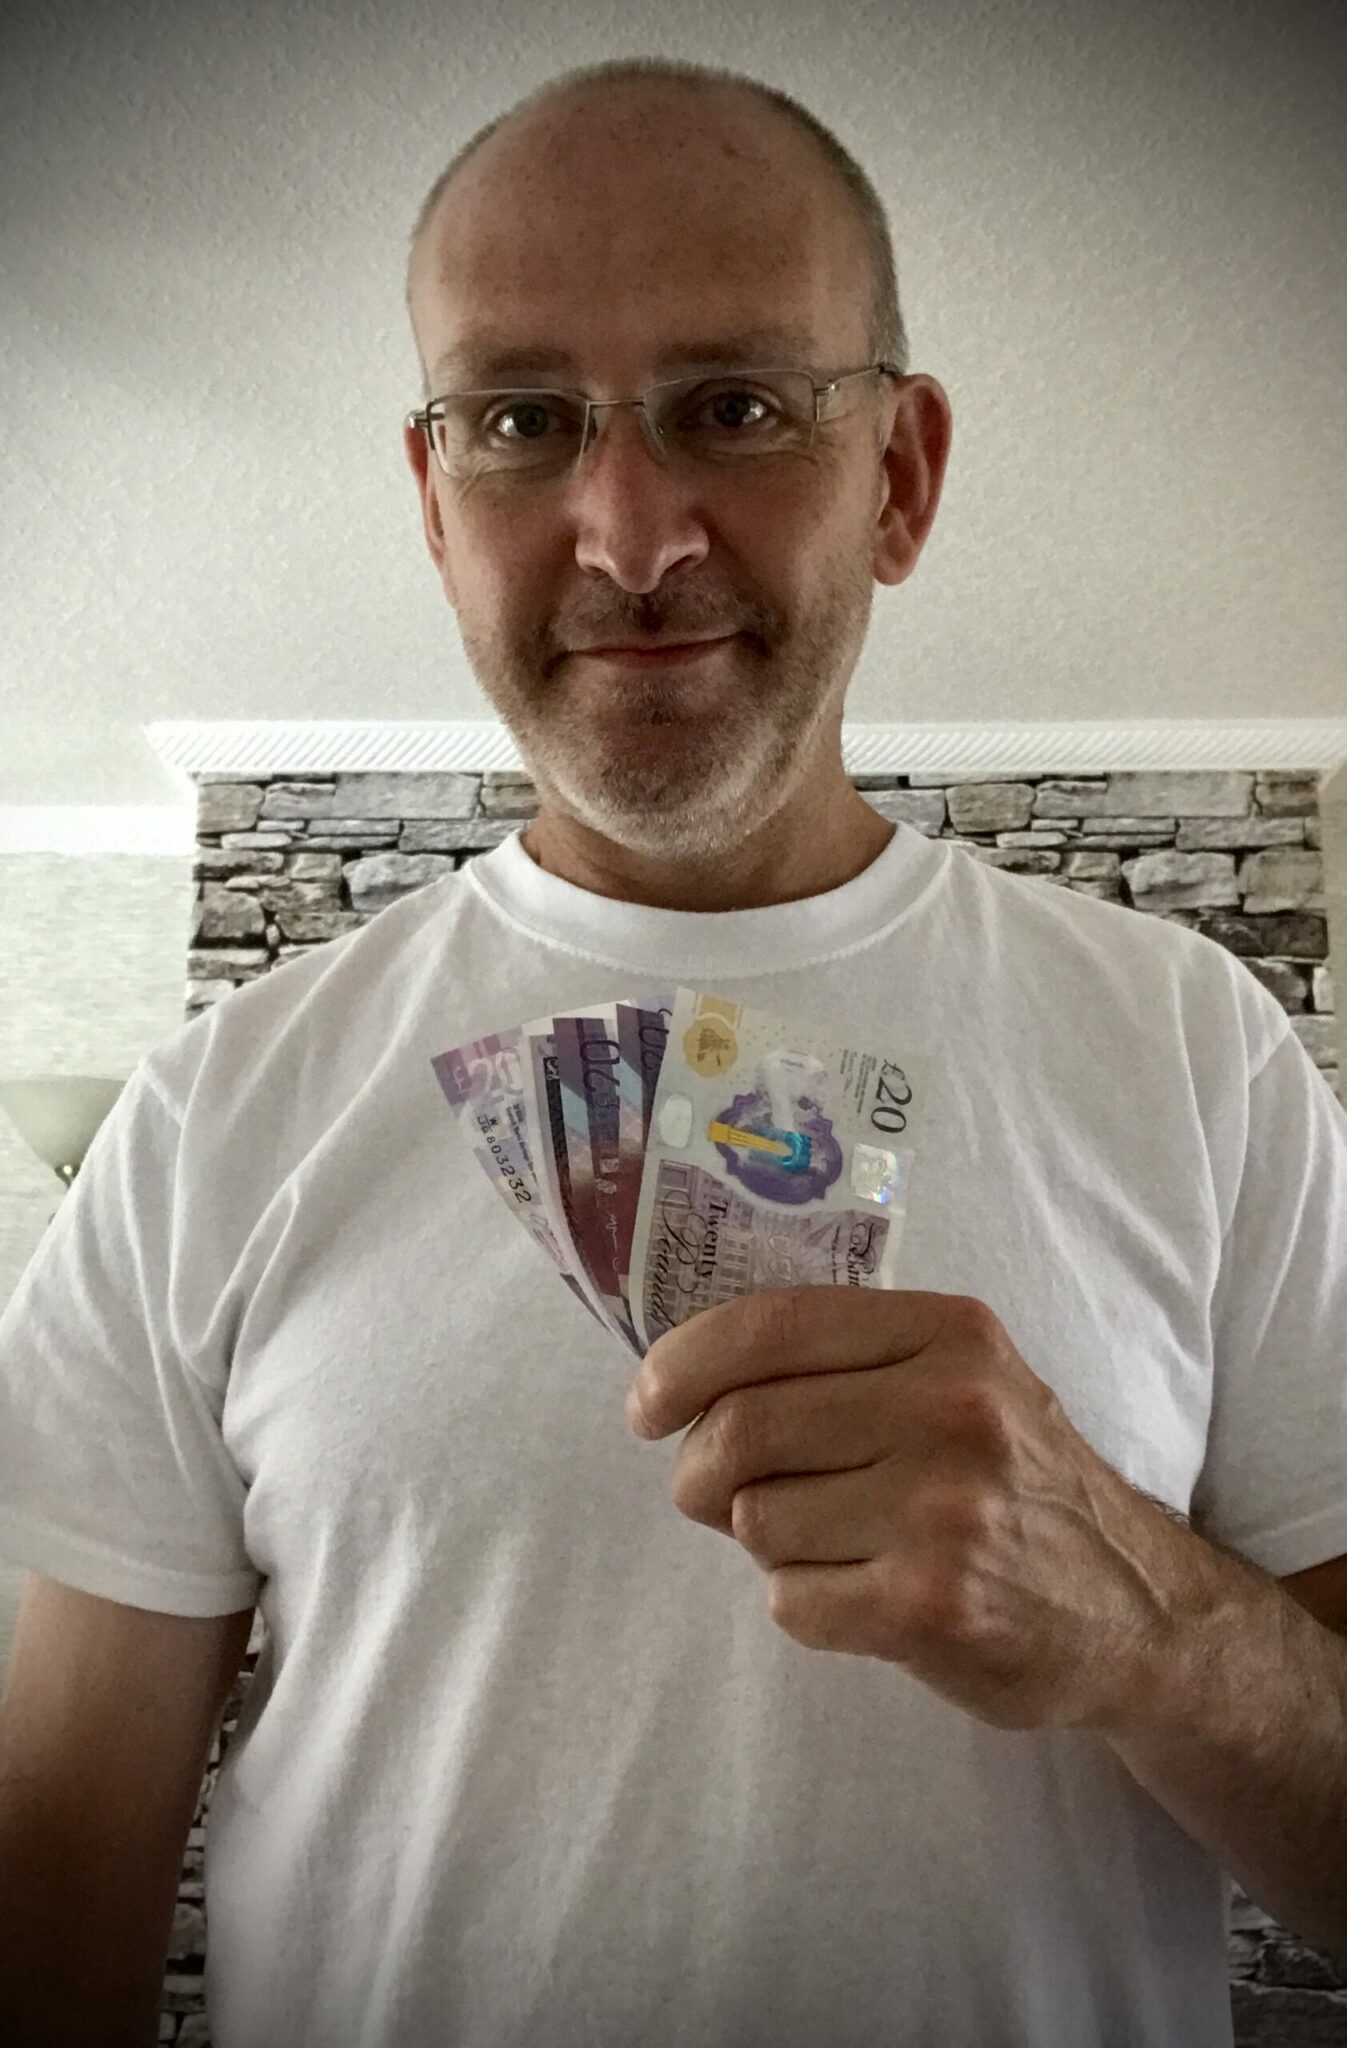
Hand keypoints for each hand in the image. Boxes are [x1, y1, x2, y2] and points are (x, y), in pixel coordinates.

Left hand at [625, 1286, 1200, 1733]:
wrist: (1138, 1609)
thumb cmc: (1017, 1483)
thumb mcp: (962, 1380)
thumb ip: (845, 1362)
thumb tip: (682, 1381)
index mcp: (949, 1334)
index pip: (769, 1326)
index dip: (681, 1364)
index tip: (646, 1403)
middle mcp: (952, 1410)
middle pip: (740, 1429)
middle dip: (699, 1471)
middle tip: (711, 1494)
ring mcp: (945, 1512)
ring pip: (755, 1520)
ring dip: (767, 1542)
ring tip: (836, 1544)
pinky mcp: (932, 1607)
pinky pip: (790, 1601)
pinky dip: (805, 1604)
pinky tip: (866, 1595)